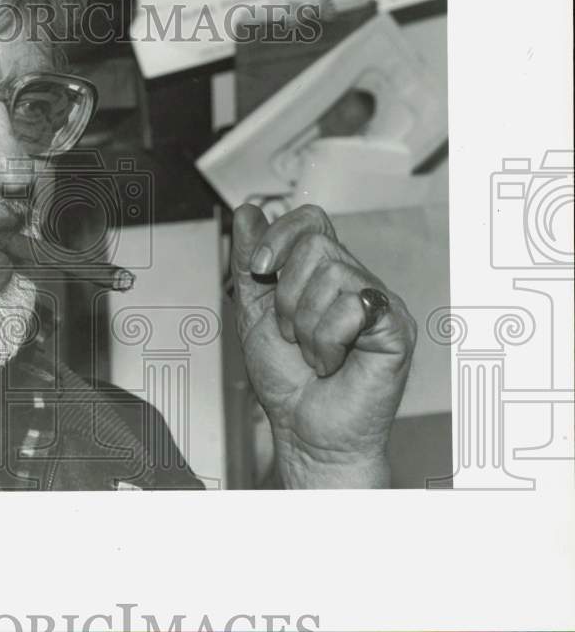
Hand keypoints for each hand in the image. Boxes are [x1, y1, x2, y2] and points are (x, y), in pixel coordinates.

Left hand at [230, 204, 416, 487]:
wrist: (303, 430)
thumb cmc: (286, 381)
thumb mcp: (254, 312)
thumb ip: (250, 263)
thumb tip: (249, 214)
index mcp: (325, 274)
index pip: (311, 221)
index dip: (281, 237)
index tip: (261, 270)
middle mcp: (355, 282)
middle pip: (317, 246)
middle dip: (287, 297)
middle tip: (293, 334)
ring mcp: (378, 303)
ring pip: (332, 276)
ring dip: (305, 325)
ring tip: (313, 353)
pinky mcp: (395, 327)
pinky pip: (353, 307)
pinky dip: (327, 341)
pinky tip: (331, 363)